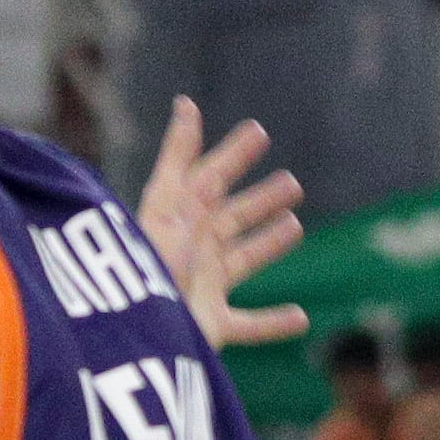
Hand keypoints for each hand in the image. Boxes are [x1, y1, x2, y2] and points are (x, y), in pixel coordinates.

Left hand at [135, 96, 307, 349]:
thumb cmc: (150, 269)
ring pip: (243, 261)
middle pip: (231, 219)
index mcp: (178, 220)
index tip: (259, 132)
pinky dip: (275, 323)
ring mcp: (202, 289)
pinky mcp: (212, 327)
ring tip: (294, 226)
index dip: (231, 155)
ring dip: (269, 244)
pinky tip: (302, 318)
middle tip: (292, 182)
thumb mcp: (166, 207)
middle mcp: (191, 251)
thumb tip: (186, 103)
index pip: (209, 179)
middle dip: (260, 200)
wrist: (138, 336)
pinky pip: (249, 325)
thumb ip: (177, 158)